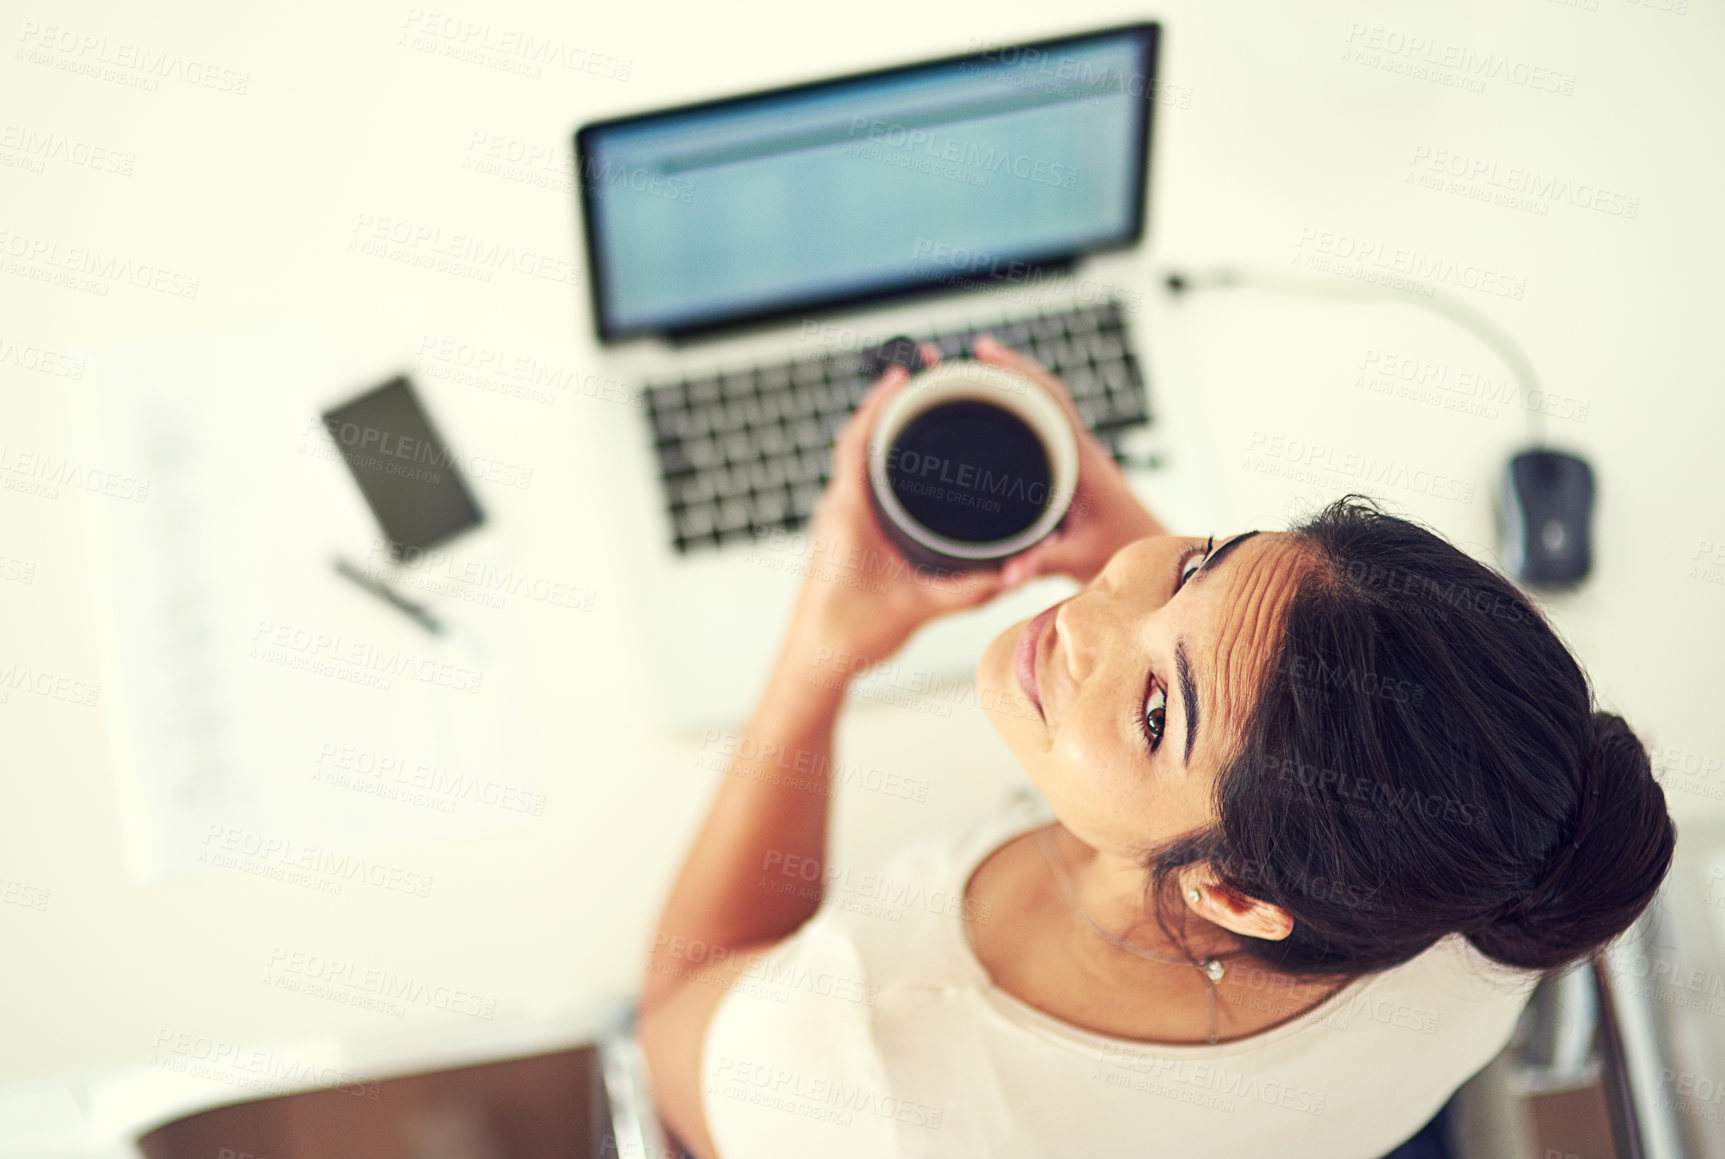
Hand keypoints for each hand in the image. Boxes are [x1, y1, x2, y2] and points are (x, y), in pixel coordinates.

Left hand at [782, 343, 1021, 668]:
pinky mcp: (843, 531)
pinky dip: (882, 460)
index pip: (856, 441)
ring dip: (883, 430)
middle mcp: (836, 507)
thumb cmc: (848, 634)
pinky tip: (909, 461)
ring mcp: (837, 518)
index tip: (903, 374)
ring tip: (919, 405)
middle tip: (921, 376)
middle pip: (857, 438)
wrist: (814, 660)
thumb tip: (1013, 575)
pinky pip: (861, 480)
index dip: (878, 403)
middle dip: (888, 404)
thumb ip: (966, 592)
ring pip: (856, 459)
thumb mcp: (916, 609)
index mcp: (845, 512)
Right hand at [969, 334, 1166, 586]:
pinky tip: (1005, 416)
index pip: (1052, 402)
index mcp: (1085, 462)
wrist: (1156, 558)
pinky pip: (1052, 428)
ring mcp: (1083, 458)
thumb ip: (1042, 563)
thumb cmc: (1125, 551)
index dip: (1020, 373)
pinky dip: (1027, 413)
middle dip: (1012, 370)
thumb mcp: (1079, 558)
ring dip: (1021, 388)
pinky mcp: (1079, 469)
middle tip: (975, 355)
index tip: (989, 355)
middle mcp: (1085, 452)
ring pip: (1052, 408)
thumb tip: (1006, 574)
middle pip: (1049, 394)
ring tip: (982, 375)